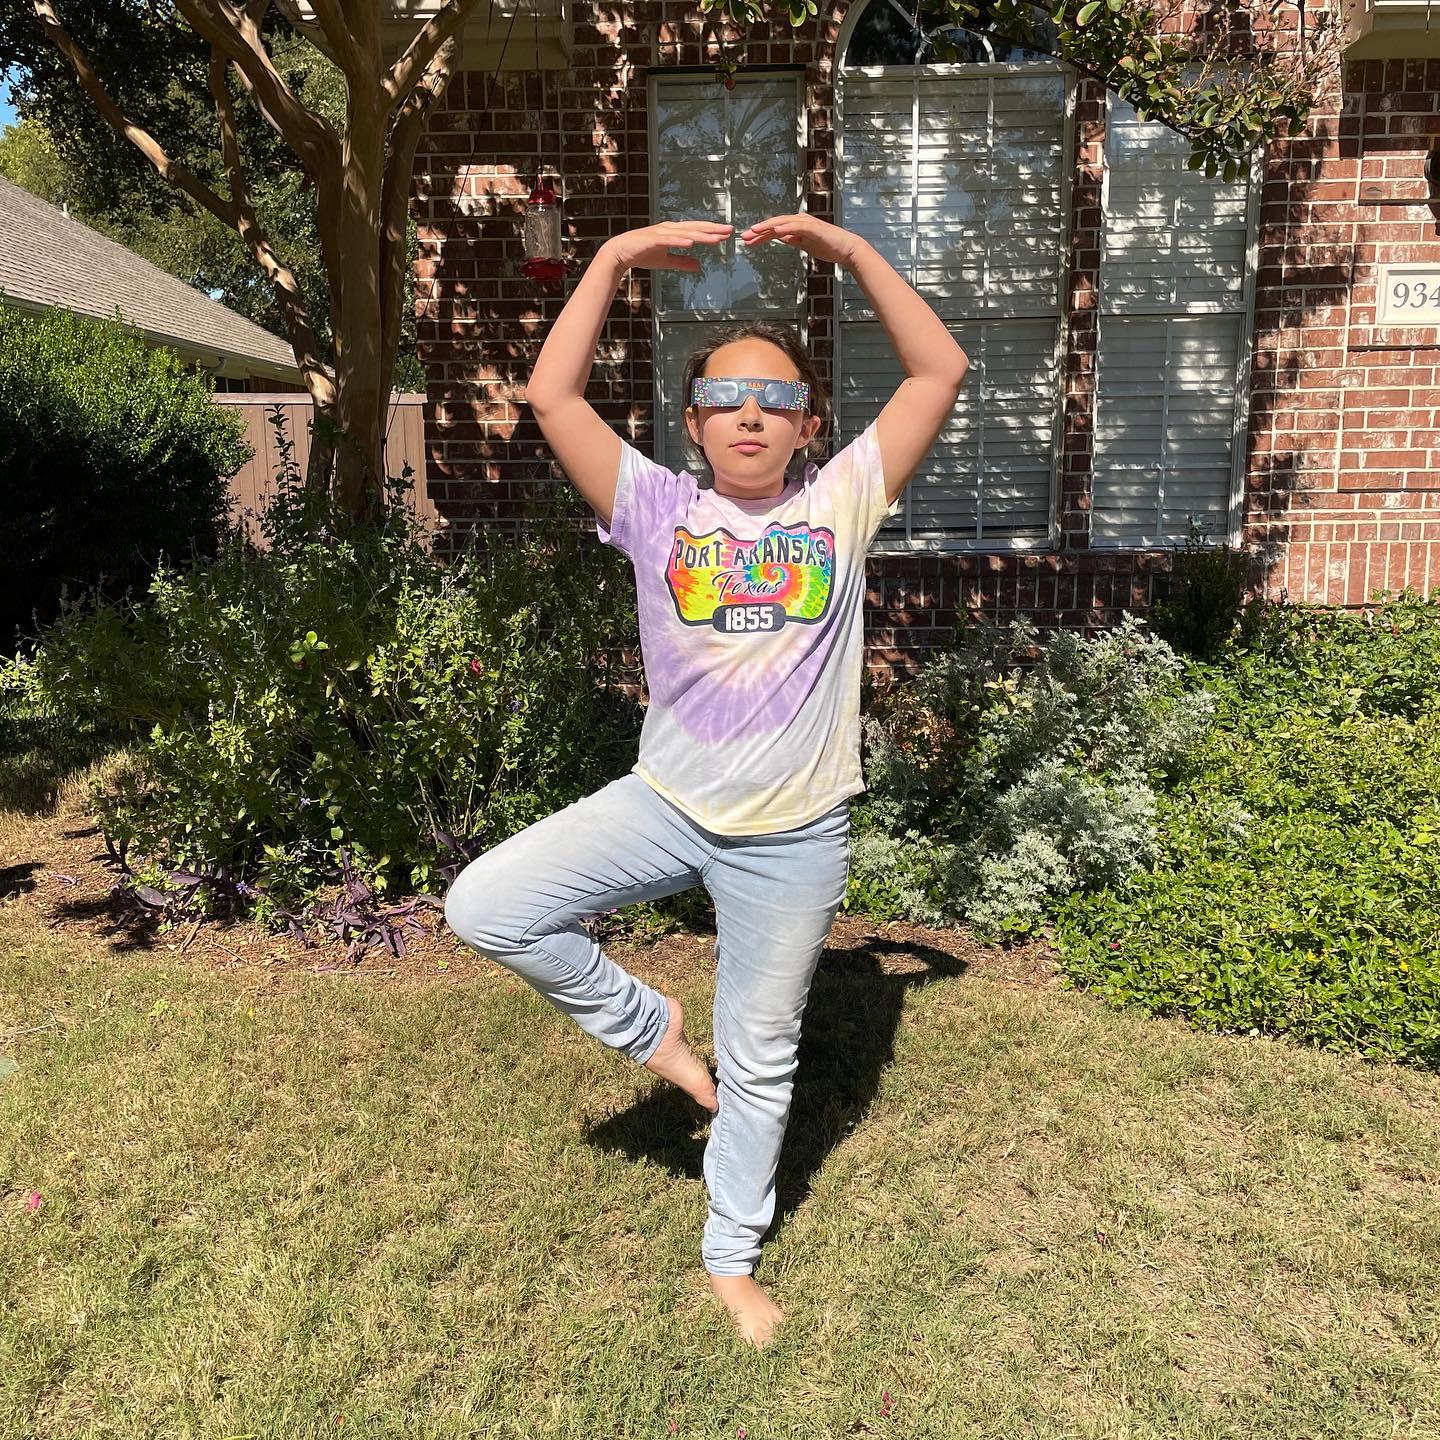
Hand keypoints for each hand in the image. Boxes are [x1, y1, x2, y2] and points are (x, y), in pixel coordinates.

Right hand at [601, 220, 733, 273]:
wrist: (620, 252)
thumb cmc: (642, 254)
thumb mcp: (666, 261)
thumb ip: (682, 262)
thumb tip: (699, 266)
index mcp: (673, 232)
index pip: (697, 230)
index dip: (712, 232)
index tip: (727, 233)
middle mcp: (669, 229)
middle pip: (695, 228)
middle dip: (713, 229)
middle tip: (730, 230)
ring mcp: (661, 232)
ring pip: (685, 233)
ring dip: (701, 235)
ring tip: (716, 238)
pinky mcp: (652, 239)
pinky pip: (669, 240)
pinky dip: (680, 240)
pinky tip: (692, 243)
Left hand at [740, 214, 862, 267]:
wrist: (847, 249)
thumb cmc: (829, 247)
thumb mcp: (805, 244)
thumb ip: (793, 239)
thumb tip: (780, 237)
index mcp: (797, 226)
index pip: (774, 230)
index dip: (760, 235)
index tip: (748, 241)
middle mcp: (800, 221)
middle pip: (774, 224)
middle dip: (758, 231)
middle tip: (744, 237)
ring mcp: (806, 222)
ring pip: (782, 222)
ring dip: (767, 227)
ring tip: (754, 231)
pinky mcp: (813, 227)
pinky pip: (796, 226)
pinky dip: (784, 228)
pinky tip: (774, 232)